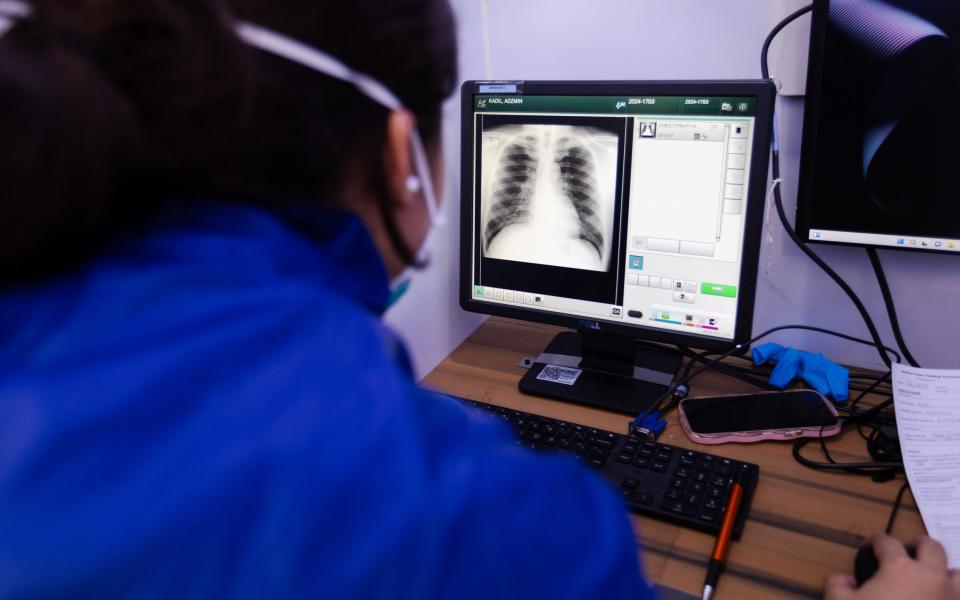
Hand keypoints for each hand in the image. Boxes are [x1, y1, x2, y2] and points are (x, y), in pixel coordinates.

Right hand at [825, 535, 959, 599]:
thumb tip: (845, 579)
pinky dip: (951, 598)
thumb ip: (837, 585)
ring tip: (931, 580)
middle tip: (906, 551)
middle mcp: (930, 577)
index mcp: (899, 568)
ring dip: (944, 572)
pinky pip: (959, 599)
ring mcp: (950, 599)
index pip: (887, 542)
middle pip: (931, 546)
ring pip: (957, 574)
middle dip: (917, 544)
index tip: (870, 546)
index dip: (875, 541)